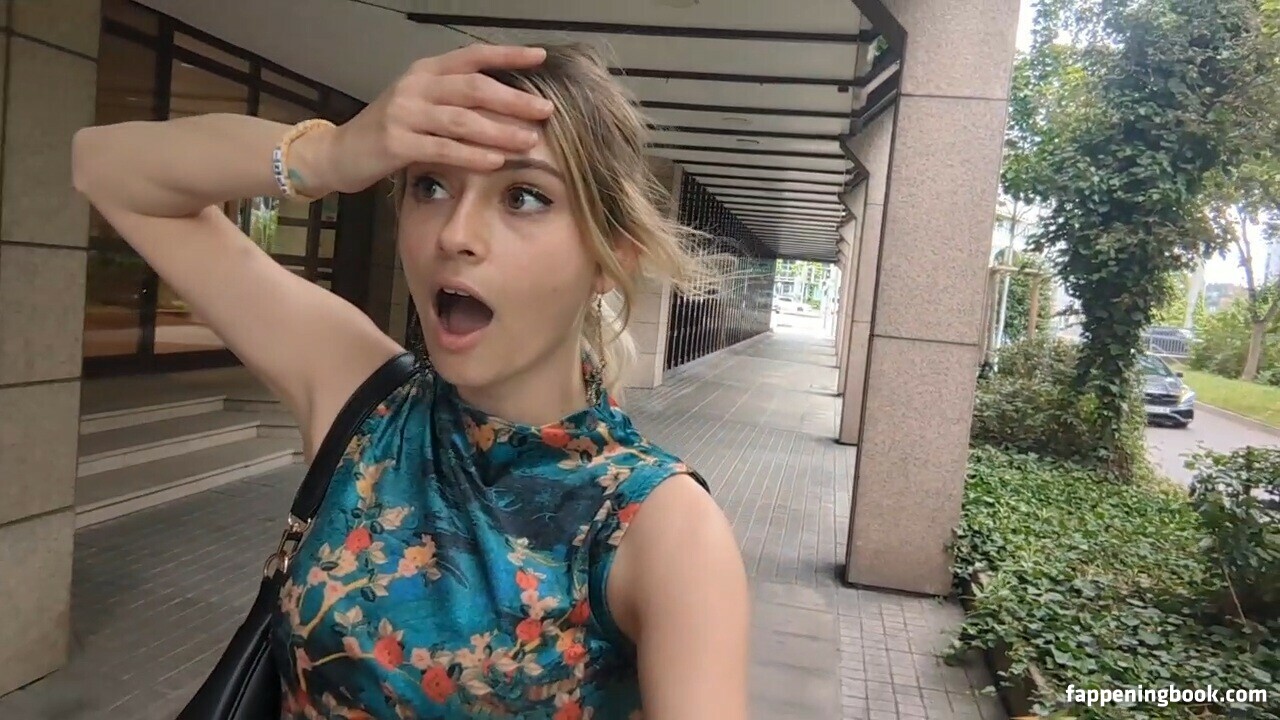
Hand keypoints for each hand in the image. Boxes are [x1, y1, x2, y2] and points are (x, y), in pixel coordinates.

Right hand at [293, 44, 553, 194]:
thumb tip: (509, 106)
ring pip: (462, 119)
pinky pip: (443, 148)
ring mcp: (405, 113)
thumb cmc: (390, 131)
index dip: (507, 56)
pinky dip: (472, 155)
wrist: (340, 152)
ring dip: (499, 130)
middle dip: (513, 99)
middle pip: (474, 88)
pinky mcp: (397, 143)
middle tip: (545, 109)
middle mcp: (416, 85)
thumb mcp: (422, 105)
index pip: (472, 57)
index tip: (540, 57)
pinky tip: (496, 162)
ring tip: (529, 140)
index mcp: (426, 71)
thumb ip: (456, 101)